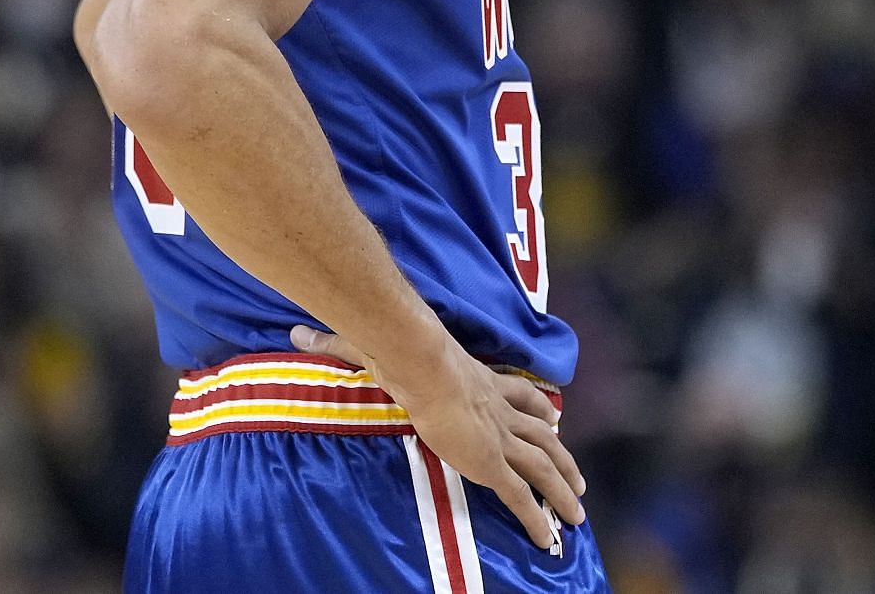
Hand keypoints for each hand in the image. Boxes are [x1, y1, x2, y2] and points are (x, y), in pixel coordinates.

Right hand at [290, 324, 585, 549]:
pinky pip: (521, 497)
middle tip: (577, 478)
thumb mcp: (375, 347)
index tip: (554, 419)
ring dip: (563, 489)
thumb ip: (338, 342)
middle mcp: (497, 408)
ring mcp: (498, 435)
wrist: (417, 360)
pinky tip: (550, 539)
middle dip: (562, 457)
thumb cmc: (400, 350)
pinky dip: (539, 519)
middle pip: (543, 433)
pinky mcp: (491, 462)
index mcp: (480, 381)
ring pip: (544, 465)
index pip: (519, 395)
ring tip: (577, 511)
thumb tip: (296, 336)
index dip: (538, 408)